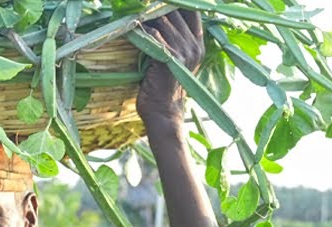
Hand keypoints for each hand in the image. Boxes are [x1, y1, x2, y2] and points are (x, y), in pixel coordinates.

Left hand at [136, 10, 203, 127]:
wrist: (162, 111)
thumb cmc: (163, 86)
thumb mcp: (175, 60)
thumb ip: (174, 39)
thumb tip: (158, 17)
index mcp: (198, 44)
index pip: (192, 11)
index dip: (178, 4)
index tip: (159, 4)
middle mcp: (195, 46)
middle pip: (177, 12)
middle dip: (157, 7)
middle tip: (141, 5)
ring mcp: (184, 52)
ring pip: (164, 21)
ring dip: (147, 15)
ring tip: (134, 12)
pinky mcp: (169, 58)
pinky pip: (154, 35)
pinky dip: (142, 29)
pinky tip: (133, 27)